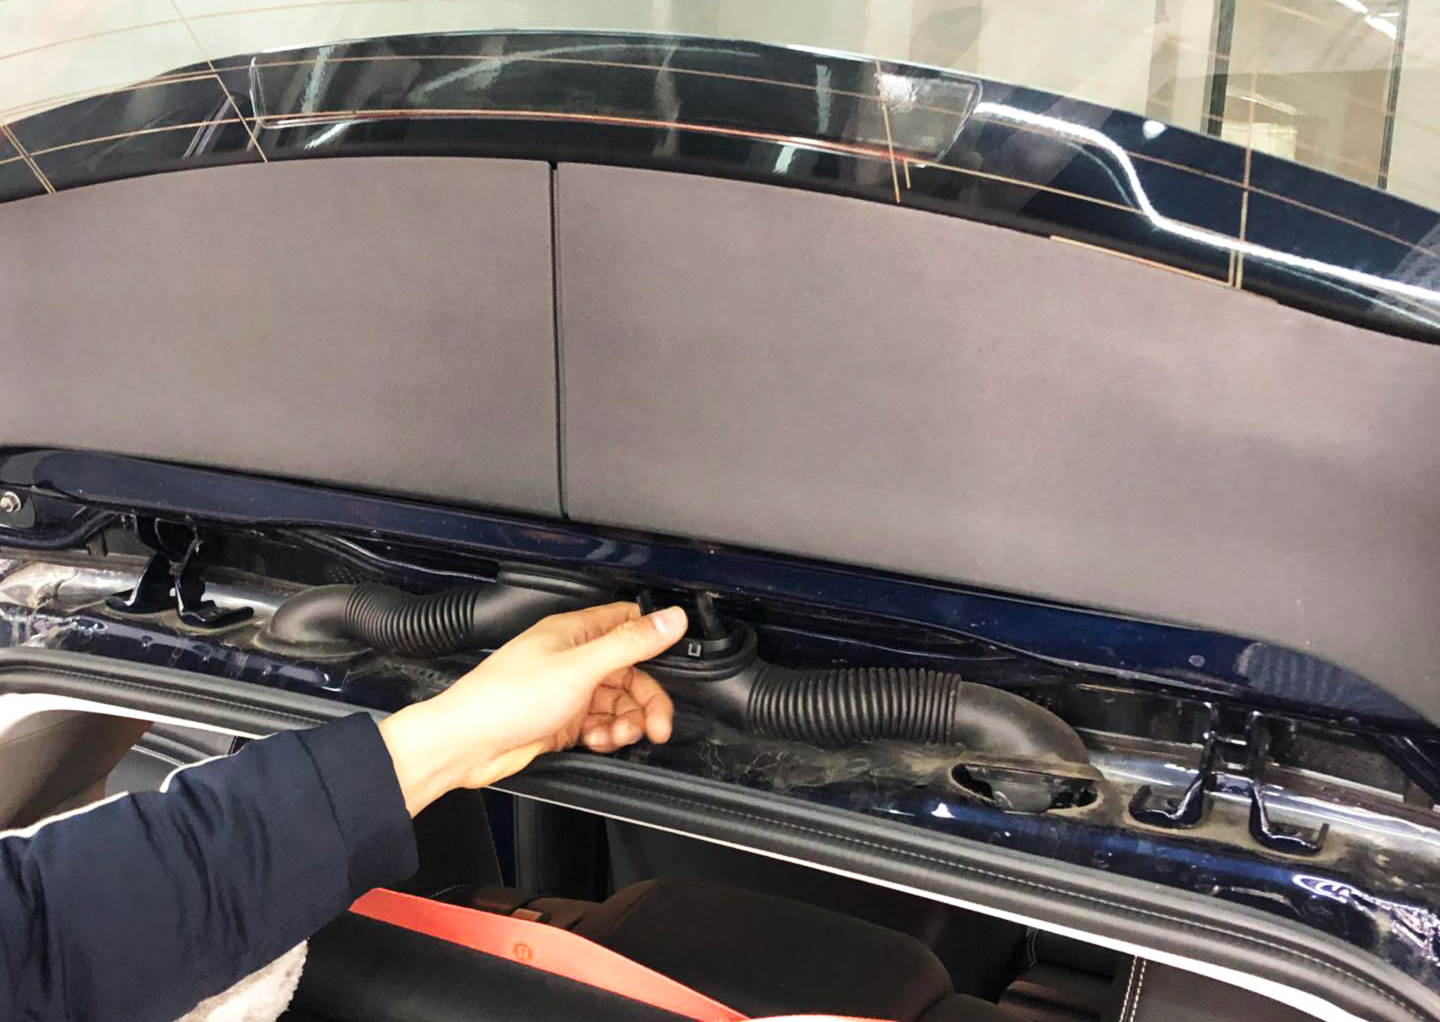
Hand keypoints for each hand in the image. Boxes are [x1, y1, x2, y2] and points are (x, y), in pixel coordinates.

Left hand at [378, 602, 685, 814]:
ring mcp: (567, 691)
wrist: (466, 745)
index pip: (628, 624)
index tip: (673, 667)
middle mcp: (572, 658)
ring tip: (616, 736)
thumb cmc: (505, 698)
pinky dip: (605, 736)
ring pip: (617, 704)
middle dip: (647, 700)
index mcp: (574, 633)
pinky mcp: (562, 721)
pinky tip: (595, 741)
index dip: (653, 642)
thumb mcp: (579, 668)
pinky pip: (600, 725)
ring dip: (626, 723)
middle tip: (656, 725)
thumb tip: (671, 617)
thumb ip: (630, 643)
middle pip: (630, 673)